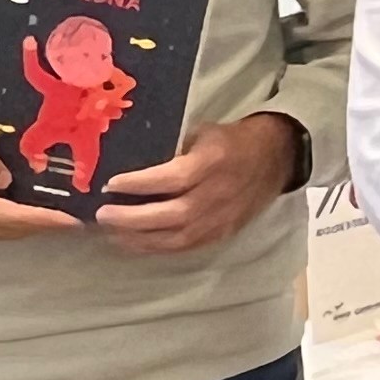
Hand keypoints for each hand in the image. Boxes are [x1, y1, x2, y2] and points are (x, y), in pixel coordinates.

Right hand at [0, 95, 79, 241]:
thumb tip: (5, 181)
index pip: (6, 216)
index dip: (43, 219)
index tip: (74, 220)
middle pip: (3, 230)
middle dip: (40, 225)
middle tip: (77, 215)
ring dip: (24, 225)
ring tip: (58, 211)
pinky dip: (4, 220)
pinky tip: (23, 206)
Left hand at [95, 115, 309, 256]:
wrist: (277, 158)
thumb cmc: (233, 140)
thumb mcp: (204, 132)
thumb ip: (174, 150)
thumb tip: (134, 164)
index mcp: (213, 162)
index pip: (172, 179)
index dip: (139, 185)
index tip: (110, 185)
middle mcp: (218, 194)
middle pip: (172, 215)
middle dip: (133, 218)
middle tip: (103, 215)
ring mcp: (222, 218)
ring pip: (178, 238)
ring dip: (141, 239)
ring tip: (113, 233)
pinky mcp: (223, 233)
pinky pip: (188, 247)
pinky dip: (159, 248)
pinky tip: (138, 243)